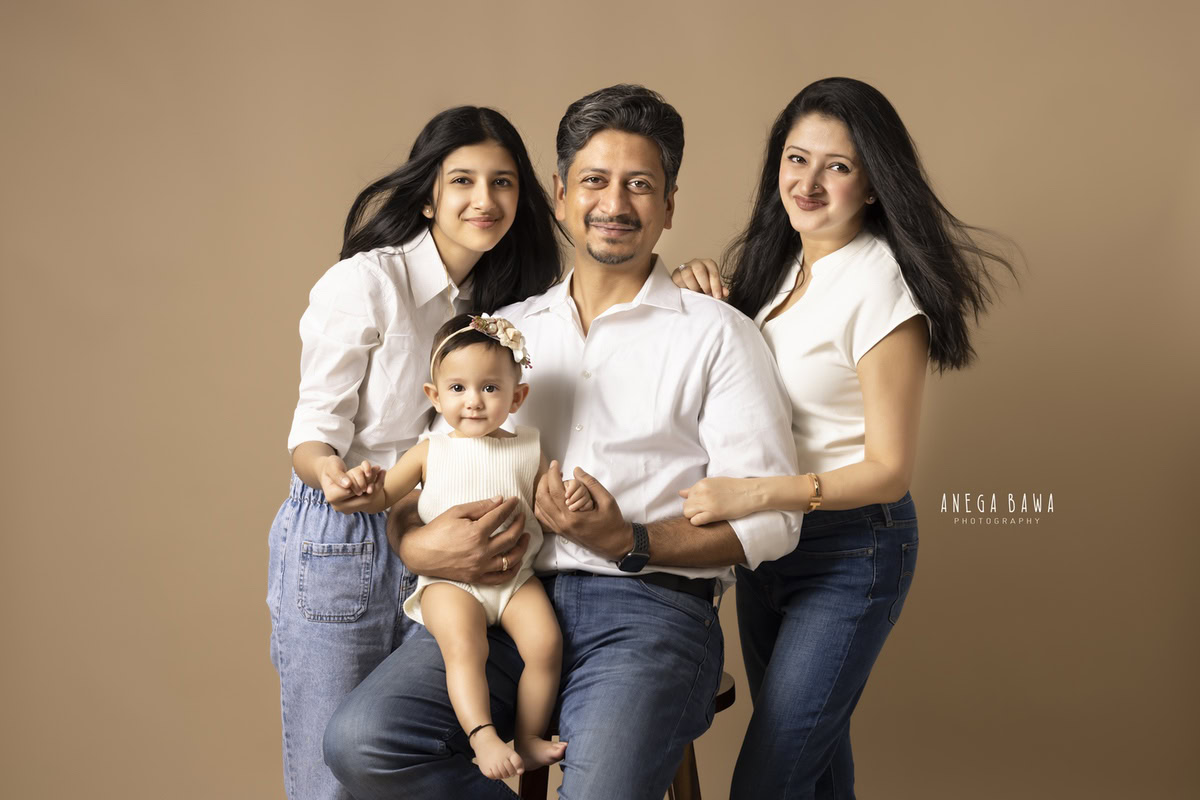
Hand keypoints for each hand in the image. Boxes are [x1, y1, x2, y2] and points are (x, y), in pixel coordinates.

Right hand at [328, 463, 385, 512]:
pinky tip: (380, 475)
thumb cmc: (330, 467)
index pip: (351, 492)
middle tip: (379, 468)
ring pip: (369, 500)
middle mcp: (340, 506)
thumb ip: (338, 474)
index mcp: (332, 496)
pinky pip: (370, 499)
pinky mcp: (356, 506)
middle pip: (363, 499)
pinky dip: (376, 487)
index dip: (361, 482)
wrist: (330, 473)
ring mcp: (348, 508)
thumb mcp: (332, 466)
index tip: (370, 472)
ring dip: (377, 485)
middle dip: (372, 483)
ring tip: (380, 470)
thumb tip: (348, 485)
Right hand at [394, 496, 530, 585]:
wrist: (420, 554)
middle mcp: (481, 551)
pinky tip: (517, 560)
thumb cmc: (436, 530)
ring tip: (525, 537)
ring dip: (522, 546)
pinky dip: (513, 569)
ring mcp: (480, 567)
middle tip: (522, 517)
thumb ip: (480, 507)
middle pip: (511, 537)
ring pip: (511, 559)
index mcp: (476, 533)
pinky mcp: (477, 577)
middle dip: (520, 524)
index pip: (500, 516)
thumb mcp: (456, 512)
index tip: (515, 501)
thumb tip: (500, 500)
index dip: (510, 507)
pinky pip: (501, 577)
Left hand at [535, 462, 630, 559]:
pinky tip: (549, 495)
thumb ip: (591, 483)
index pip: (555, 491)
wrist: (614, 544)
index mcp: (573, 516)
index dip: (552, 474)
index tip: (555, 463)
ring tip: (551, 481)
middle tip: (553, 471)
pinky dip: (541, 504)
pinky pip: (542, 517)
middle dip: (544, 480)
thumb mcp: (607, 500)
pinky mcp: (559, 532)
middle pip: (542, 498)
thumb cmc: (612, 522)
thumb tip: (576, 470)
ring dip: (541, 491)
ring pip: (539, 508)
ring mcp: (559, 529)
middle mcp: (562, 524)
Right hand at [671, 258, 727, 298]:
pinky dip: (684, 288)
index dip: (716, 284)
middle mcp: (696, 263)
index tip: (717, 296)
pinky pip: (678, 280)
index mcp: (708, 264)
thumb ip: (719, 289)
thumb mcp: (712, 287)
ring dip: (693, 287)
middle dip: (705, 284)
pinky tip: (688, 293)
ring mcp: (685, 267)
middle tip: (707, 294)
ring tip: (697, 294)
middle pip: (699, 270)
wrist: (687, 287)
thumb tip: (725, 292)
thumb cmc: (702, 286)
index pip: (712, 270)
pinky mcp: (676, 274)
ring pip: (687, 274)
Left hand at [679, 477, 760, 525]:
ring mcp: (706, 503)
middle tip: (705, 512)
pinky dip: (698, 522)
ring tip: (706, 516)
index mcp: (702, 483)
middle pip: (685, 505)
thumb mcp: (714, 483)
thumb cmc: (735, 488)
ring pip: (687, 513)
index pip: (687, 496)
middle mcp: (701, 492)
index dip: (694, 502)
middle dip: (693, 510)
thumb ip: (697, 488)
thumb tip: (681, 493)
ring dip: (694, 516)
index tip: (703, 505)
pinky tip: (708, 520)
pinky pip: (695, 521)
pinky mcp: (713, 513)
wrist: (751, 493)